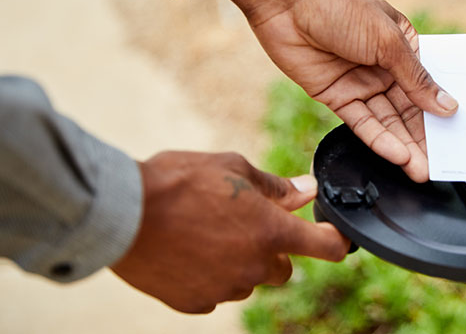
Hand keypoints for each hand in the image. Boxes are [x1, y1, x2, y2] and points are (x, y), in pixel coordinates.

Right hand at [110, 151, 348, 313]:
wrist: (121, 212)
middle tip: (245, 225)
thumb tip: (307, 191)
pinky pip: (216, 292)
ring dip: (240, 262)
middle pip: (284, 268)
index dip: (336, 241)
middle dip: (273, 249)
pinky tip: (188, 252)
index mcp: (270, 231)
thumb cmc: (179, 181)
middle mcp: (254, 267)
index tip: (337, 237)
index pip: (324, 246)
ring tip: (207, 233)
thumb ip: (275, 187)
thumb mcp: (233, 169)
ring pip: (248, 280)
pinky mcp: (195, 304)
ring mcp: (224, 289)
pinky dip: (210, 276)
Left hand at [208, 0, 457, 181]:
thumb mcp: (387, 41)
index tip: (458, 139)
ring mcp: (361, 84)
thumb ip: (416, 78)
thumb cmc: (340, 6)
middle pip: (409, 109)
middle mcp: (385, 67)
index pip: (428, 86)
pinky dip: (380, 140)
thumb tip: (448, 106)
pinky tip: (397, 156)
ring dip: (404, 146)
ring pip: (388, 122)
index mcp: (403, 46)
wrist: (286, 0)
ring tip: (421, 171)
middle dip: (424, 138)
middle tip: (439, 166)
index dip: (442, 112)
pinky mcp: (337, 97)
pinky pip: (362, 124)